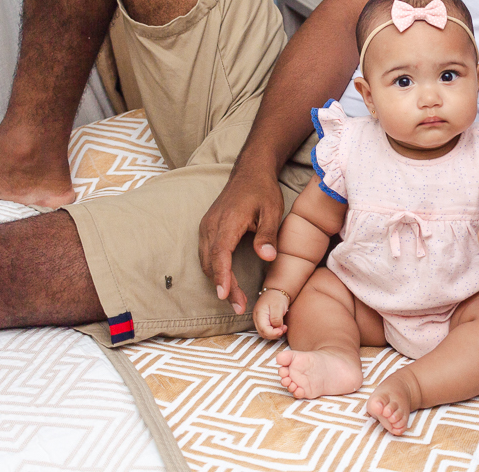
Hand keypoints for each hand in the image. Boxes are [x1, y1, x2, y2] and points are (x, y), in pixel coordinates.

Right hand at [199, 165, 284, 314]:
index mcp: (227, 221)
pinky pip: (207, 254)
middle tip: (239, 306)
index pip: (220, 253)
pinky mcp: (207, 228)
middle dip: (223, 286)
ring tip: (234, 299)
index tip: (224, 295)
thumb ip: (268, 234)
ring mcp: (206, 226)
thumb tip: (267, 257)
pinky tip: (226, 281)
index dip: (222, 276)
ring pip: (206, 260)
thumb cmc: (262, 190)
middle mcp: (211, 225)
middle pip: (211, 262)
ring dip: (218, 280)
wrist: (250, 171)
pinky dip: (215, 269)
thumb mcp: (272, 210)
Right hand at [253, 288, 289, 339]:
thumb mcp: (278, 306)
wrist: (276, 291)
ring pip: (265, 333)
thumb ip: (276, 318)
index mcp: (259, 314)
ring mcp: (259, 321)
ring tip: (283, 328)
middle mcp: (257, 319)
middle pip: (263, 333)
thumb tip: (277, 328)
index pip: (264, 330)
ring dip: (275, 334)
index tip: (282, 330)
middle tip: (284, 329)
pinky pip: (267, 331)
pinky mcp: (263, 322)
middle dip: (274, 334)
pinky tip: (280, 327)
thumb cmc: (276, 297)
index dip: (273, 333)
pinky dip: (274, 332)